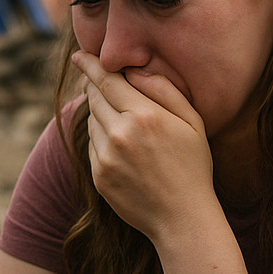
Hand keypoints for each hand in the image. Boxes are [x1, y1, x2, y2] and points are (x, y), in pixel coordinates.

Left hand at [72, 50, 214, 239]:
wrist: (182, 218)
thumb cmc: (193, 166)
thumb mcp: (192, 122)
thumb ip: (164, 90)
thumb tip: (135, 71)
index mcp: (145, 116)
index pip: (108, 81)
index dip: (91, 66)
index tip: (79, 55)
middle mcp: (120, 135)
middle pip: (96, 99)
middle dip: (97, 88)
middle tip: (103, 83)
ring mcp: (106, 157)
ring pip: (93, 122)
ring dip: (103, 116)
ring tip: (128, 127)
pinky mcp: (98, 176)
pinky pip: (93, 147)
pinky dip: (103, 141)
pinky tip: (125, 151)